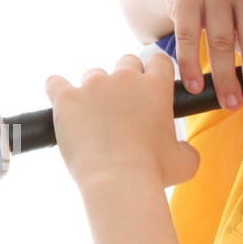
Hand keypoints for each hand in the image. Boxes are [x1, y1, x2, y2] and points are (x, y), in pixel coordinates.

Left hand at [44, 51, 199, 192]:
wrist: (118, 183)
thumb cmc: (153, 174)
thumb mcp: (186, 162)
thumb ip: (187, 147)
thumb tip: (183, 149)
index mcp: (156, 87)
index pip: (158, 60)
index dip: (154, 74)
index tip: (149, 91)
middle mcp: (125, 78)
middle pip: (125, 63)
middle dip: (125, 82)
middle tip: (122, 109)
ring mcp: (93, 86)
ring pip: (93, 75)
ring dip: (94, 91)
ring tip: (94, 119)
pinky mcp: (66, 98)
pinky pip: (55, 83)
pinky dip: (59, 92)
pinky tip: (65, 107)